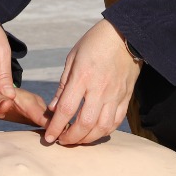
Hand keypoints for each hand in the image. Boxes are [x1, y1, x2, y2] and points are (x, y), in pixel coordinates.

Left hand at [43, 19, 140, 146]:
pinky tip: (95, 132)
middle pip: (84, 124)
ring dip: (88, 138)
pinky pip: (116, 121)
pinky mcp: (126, 97)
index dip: (56, 127)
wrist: (125, 35)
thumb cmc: (95, 43)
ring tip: (78, 139)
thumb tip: (53, 109)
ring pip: (102, 127)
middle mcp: (99, 89)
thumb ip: (63, 86)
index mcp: (82, 77)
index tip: (49, 137)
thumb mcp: (72, 59)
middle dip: (71, 138)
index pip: (66, 109)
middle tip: (62, 141)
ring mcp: (115, 95)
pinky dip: (105, 132)